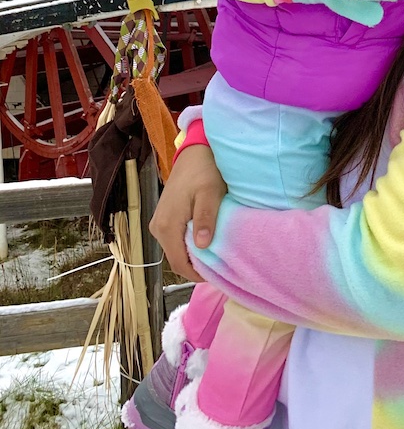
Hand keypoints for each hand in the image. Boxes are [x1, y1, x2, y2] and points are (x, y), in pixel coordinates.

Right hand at [150, 145, 226, 282]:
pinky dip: (189, 245)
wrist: (194, 152)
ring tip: (216, 256)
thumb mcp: (211, 193)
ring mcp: (159, 222)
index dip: (196, 275)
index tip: (217, 276)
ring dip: (194, 256)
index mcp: (166, 225)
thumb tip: (201, 245)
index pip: (179, 263)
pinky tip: (207, 241)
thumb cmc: (205, 170)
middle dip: (196, 267)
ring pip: (176, 250)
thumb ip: (206, 218)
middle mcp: (157, 227)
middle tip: (221, 268)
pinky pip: (175, 240)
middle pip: (176, 259)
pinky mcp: (164, 218)